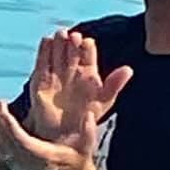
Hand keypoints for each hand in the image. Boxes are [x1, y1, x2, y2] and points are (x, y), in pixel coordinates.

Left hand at [0, 98, 96, 169]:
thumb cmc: (78, 158)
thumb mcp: (87, 145)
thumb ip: (88, 130)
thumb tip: (89, 114)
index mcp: (44, 157)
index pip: (20, 141)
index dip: (9, 126)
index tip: (4, 109)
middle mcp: (29, 163)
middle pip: (6, 143)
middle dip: (0, 122)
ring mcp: (22, 166)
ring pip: (1, 148)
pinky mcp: (17, 166)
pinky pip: (0, 152)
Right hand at [25, 27, 131, 145]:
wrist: (63, 135)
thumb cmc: (85, 118)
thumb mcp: (104, 102)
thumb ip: (114, 85)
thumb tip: (129, 69)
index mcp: (88, 73)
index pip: (88, 55)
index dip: (87, 48)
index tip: (87, 42)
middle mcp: (72, 71)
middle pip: (71, 52)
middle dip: (72, 43)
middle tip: (73, 35)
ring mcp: (56, 75)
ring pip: (57, 54)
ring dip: (58, 43)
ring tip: (59, 33)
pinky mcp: (41, 82)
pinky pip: (42, 64)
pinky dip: (43, 52)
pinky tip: (46, 41)